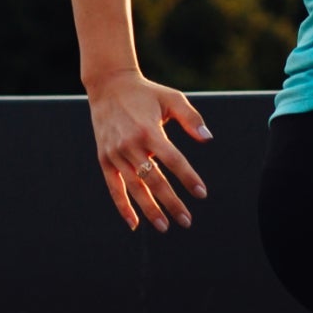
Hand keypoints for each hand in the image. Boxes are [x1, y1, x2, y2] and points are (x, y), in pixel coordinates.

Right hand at [85, 68, 210, 230]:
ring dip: (150, 209)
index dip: (188, 177)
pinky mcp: (104, 159)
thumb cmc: (145, 93)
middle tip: (186, 220)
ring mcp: (115, 154)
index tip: (201, 193)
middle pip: (154, 180)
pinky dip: (123, 206)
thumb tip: (208, 138)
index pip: (172, 160)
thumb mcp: (171, 98)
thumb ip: (191, 118)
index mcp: (149, 130)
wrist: (108, 85)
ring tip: (165, 226)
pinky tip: (134, 223)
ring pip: (135, 188)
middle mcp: (130, 144)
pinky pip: (114, 188)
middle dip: (172, 202)